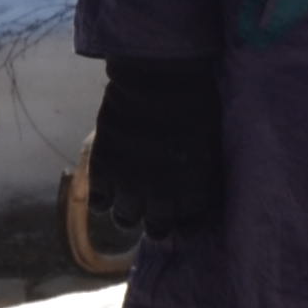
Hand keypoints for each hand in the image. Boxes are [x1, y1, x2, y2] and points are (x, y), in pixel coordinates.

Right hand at [86, 56, 225, 236]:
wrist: (157, 79)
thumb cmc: (193, 102)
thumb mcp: (209, 141)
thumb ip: (201, 170)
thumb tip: (199, 185)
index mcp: (192, 188)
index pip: (189, 221)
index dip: (184, 216)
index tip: (181, 209)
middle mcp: (161, 194)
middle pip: (157, 228)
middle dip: (157, 222)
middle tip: (154, 209)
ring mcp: (129, 184)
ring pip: (125, 220)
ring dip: (129, 212)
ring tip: (130, 198)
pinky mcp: (103, 170)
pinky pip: (98, 203)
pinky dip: (102, 199)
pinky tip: (108, 188)